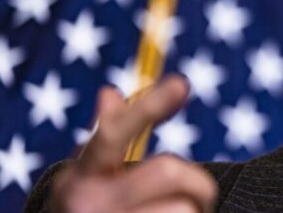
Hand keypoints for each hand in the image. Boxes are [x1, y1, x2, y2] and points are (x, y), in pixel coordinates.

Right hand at [49, 75, 217, 211]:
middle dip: (197, 181)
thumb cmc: (96, 209)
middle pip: (169, 169)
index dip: (148, 106)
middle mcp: (90, 205)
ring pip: (185, 207)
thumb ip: (107, 137)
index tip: (181, 82)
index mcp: (81, 177)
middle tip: (200, 195)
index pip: (114, 133)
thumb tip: (109, 92)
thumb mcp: (93, 176)